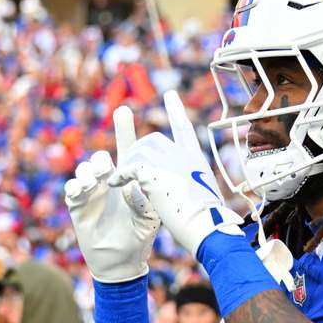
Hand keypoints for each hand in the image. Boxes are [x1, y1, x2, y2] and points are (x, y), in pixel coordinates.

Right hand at [65, 106, 160, 281]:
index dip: (124, 129)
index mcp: (128, 179)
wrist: (122, 260)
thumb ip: (145, 200)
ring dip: (89, 172)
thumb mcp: (150, 217)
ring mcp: (91, 192)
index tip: (124, 109)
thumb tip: (133, 185)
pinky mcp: (77, 206)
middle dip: (102, 159)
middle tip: (108, 167)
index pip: (126, 149)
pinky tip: (82, 190)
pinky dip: (76, 187)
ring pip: (84, 170)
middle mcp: (107, 182)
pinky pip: (72, 190)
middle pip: (101, 158)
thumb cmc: (140, 236)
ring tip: (96, 182)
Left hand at [108, 91, 242, 255]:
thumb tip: (183, 186)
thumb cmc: (208, 219)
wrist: (207, 226)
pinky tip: (115, 183)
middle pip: (153, 140)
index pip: (184, 128)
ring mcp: (170, 162)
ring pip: (139, 151)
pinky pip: (129, 167)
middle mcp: (184, 155)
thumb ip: (190, 182)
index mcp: (196, 159)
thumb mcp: (203, 194)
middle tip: (129, 168)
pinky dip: (120, 175)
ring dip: (127, 165)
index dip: (176, 111)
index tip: (169, 95)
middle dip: (138, 152)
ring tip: (120, 180)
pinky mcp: (154, 173)